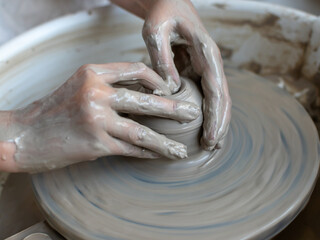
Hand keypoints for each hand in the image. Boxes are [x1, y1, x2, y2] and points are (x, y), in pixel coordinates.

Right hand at [9, 62, 199, 171]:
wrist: (26, 134)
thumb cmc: (56, 109)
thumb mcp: (80, 85)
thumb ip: (110, 85)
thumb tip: (146, 93)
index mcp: (93, 73)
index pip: (136, 70)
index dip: (158, 80)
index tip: (171, 91)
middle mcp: (96, 93)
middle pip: (146, 101)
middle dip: (174, 109)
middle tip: (193, 114)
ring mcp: (97, 119)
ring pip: (142, 132)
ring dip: (166, 142)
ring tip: (182, 149)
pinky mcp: (96, 144)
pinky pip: (130, 149)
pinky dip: (147, 154)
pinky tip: (161, 156)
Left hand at [141, 0, 230, 149]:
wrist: (171, 4)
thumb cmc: (163, 15)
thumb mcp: (156, 31)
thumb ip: (162, 58)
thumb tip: (169, 89)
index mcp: (206, 52)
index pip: (215, 88)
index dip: (215, 115)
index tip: (210, 136)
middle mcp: (212, 62)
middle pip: (223, 98)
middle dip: (220, 124)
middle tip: (212, 147)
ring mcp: (208, 68)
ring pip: (218, 99)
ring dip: (217, 122)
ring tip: (212, 145)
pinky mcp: (200, 72)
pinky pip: (208, 96)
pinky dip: (208, 113)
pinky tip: (204, 129)